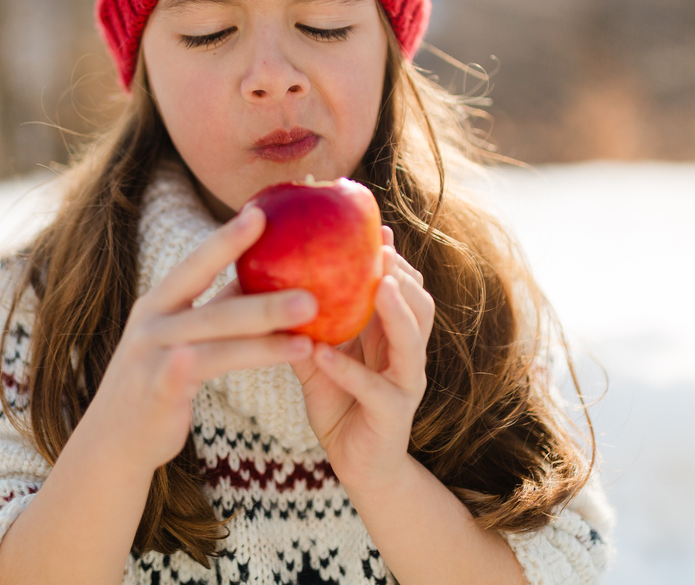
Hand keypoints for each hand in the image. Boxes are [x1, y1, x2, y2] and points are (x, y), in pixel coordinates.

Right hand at [82, 205, 316, 472]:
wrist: (112, 440)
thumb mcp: (180, 337)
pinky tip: (275, 356)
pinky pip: (200, 372)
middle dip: (265, 298)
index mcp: (158, 303)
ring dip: (265, 338)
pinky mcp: (159, 390)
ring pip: (218, 343)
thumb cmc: (158, 381)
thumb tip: (261, 276)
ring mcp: (153, 356)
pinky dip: (230, 363)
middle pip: (216, 306)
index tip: (261, 212)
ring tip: (308, 334)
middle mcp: (153, 323)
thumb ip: (214, 309)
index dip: (227, 239)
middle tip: (313, 291)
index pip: (196, 264)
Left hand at [290, 225, 434, 492]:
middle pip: (420, 304)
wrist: (357, 466)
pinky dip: (348, 369)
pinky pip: (374, 388)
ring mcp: (405, 384)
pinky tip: (322, 353)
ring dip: (394, 312)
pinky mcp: (392, 415)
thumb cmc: (339, 402)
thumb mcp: (321, 354)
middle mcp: (407, 354)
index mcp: (393, 334)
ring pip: (413, 340)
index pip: (404, 286)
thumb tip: (273, 279)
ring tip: (376, 287)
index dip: (393, 256)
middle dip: (403, 274)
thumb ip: (309, 322)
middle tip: (379, 250)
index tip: (373, 227)